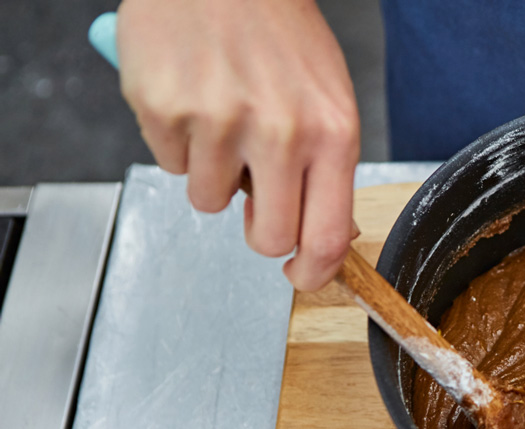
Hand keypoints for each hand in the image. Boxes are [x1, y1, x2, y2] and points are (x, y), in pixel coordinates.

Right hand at [116, 0, 359, 290]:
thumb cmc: (279, 30)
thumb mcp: (328, 97)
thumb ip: (328, 168)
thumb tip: (328, 237)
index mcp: (333, 133)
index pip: (327, 237)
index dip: (313, 274)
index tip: (301, 277)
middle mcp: (281, 133)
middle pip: (267, 240)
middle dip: (257, 230)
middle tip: (252, 193)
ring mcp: (220, 123)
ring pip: (210, 203)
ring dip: (213, 172)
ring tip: (222, 116)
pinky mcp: (165, 110)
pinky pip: (171, 164)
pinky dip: (179, 141)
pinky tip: (193, 96)